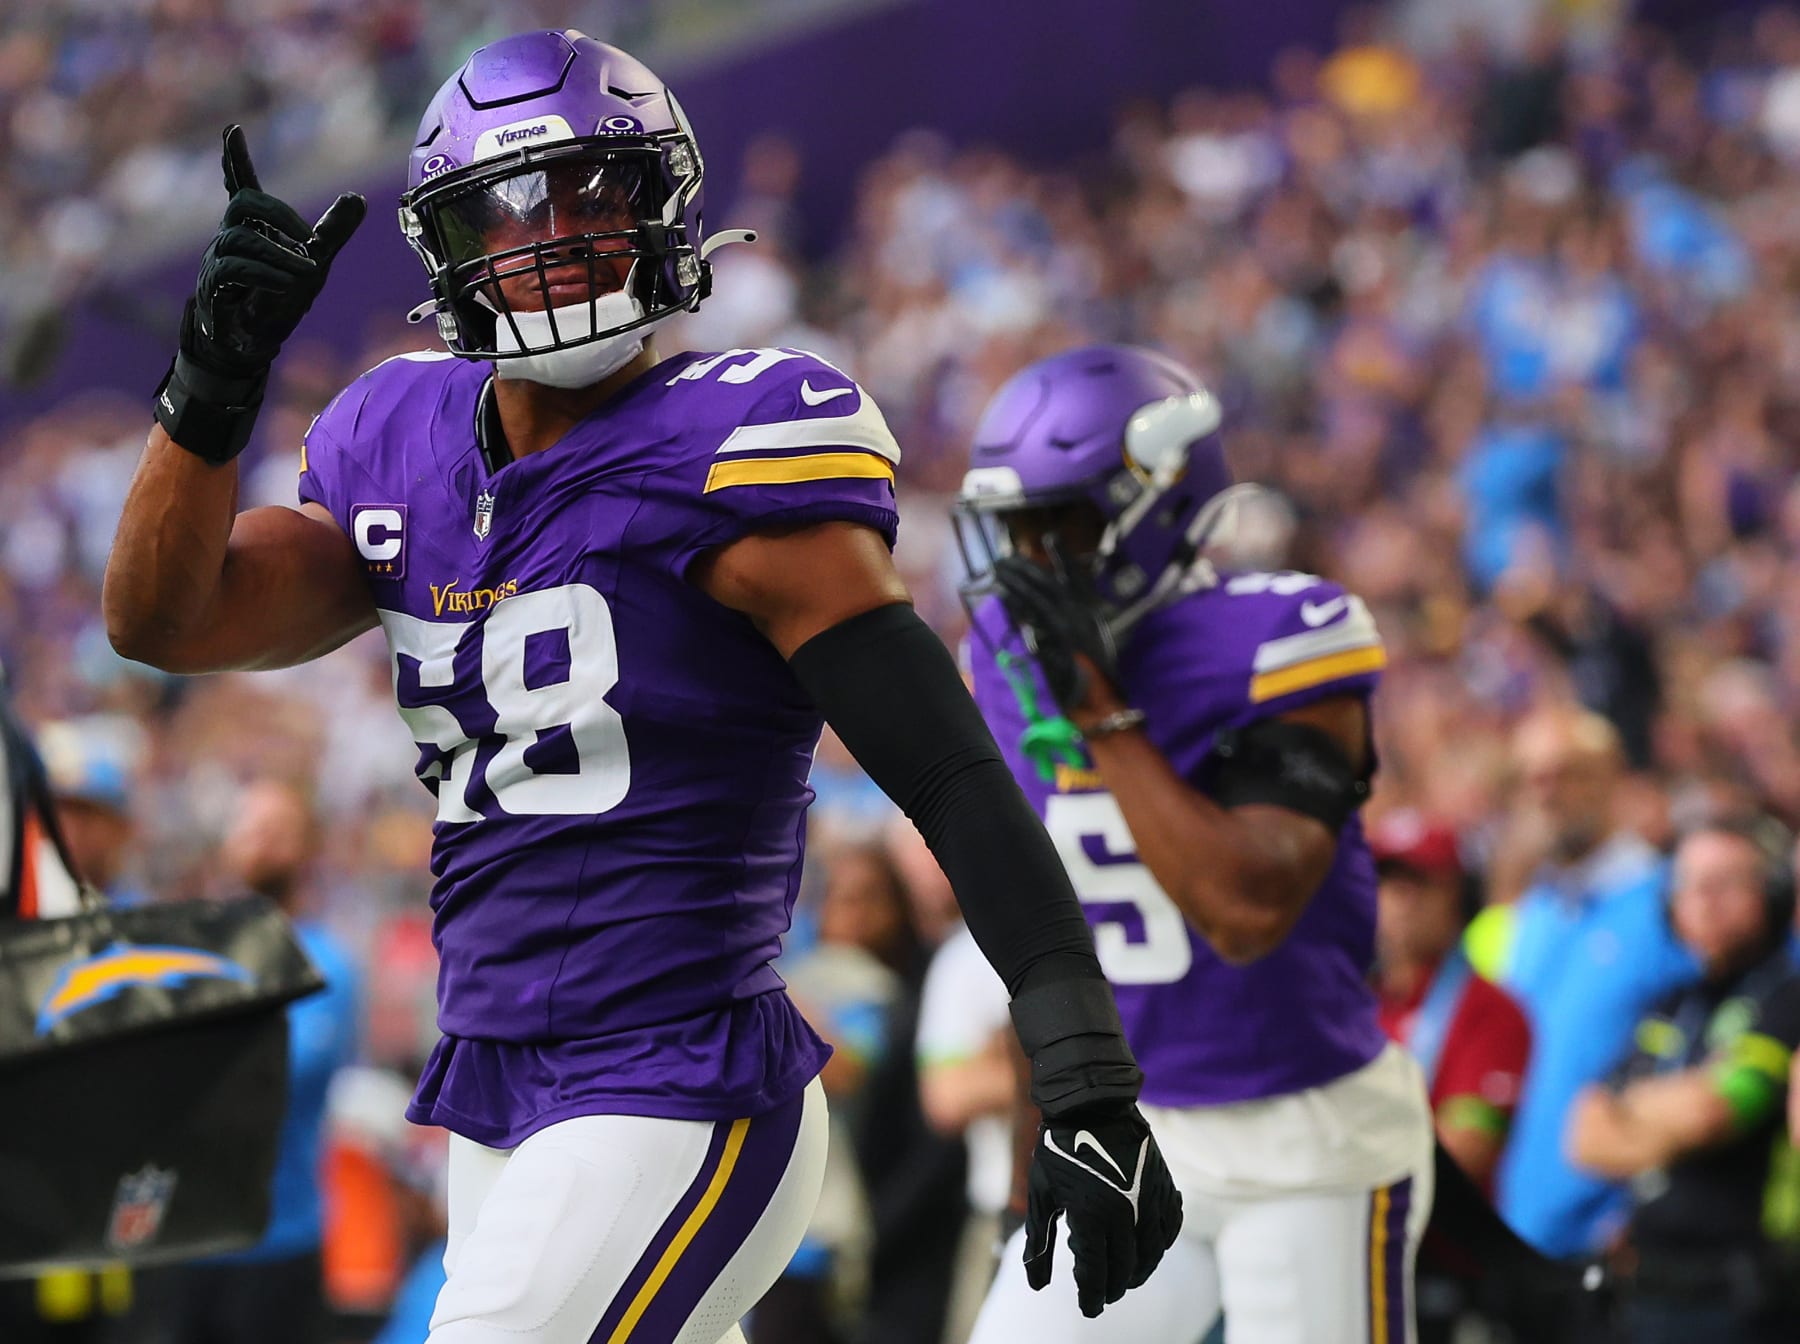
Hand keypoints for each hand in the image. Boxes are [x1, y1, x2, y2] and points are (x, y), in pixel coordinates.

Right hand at [187, 124, 365, 376]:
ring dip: (280, 254)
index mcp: (253, 227)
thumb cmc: (278, 299)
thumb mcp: (315, 262)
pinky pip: (234, 270)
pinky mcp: (213, 288)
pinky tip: (287, 284)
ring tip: (306, 271)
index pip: (241, 186)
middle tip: (308, 237)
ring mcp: (218, 260)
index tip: (233, 129)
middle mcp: (231, 237)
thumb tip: (358, 197)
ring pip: (242, 240)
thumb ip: (332, 231)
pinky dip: (265, 274)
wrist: (252, 343)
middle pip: (244, 204)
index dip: (235, 160)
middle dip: (278, 215)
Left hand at [991, 553, 1121, 717]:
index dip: (1065, 557)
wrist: (1102, 704)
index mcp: (1091, 614)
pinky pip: (1036, 620)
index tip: (1051, 536)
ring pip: (1040, 597)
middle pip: (1050, 584)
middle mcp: (1082, 618)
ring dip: (1017, 581)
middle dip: (1026, 568)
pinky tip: (1004, 594)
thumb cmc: (1093, 677)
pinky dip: (1020, 604)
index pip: (1078, 578)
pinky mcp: (1059, 645)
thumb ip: (1067, 625)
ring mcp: (1072, 630)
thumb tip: (1038, 618)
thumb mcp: (1085, 645)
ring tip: (998, 569)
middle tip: (1005, 558)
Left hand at [1023, 1103, 1182, 1316]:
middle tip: (1102, 1294)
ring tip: (1124, 1278)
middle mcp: (1124, 1212)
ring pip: (1151, 1254)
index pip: (1095, 1274)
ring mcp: (1148, 1199)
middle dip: (1112, 1287)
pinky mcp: (1163, 1186)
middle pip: (1124, 1269)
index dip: (1091, 1297)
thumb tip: (1037, 1285)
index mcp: (1090, 1215)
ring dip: (1138, 1272)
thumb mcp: (1042, 1194)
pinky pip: (1169, 1228)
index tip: (1088, 1309)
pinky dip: (1159, 1245)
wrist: (1092, 1103)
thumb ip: (1039, 1241)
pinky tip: (1148, 1249)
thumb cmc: (1059, 1148)